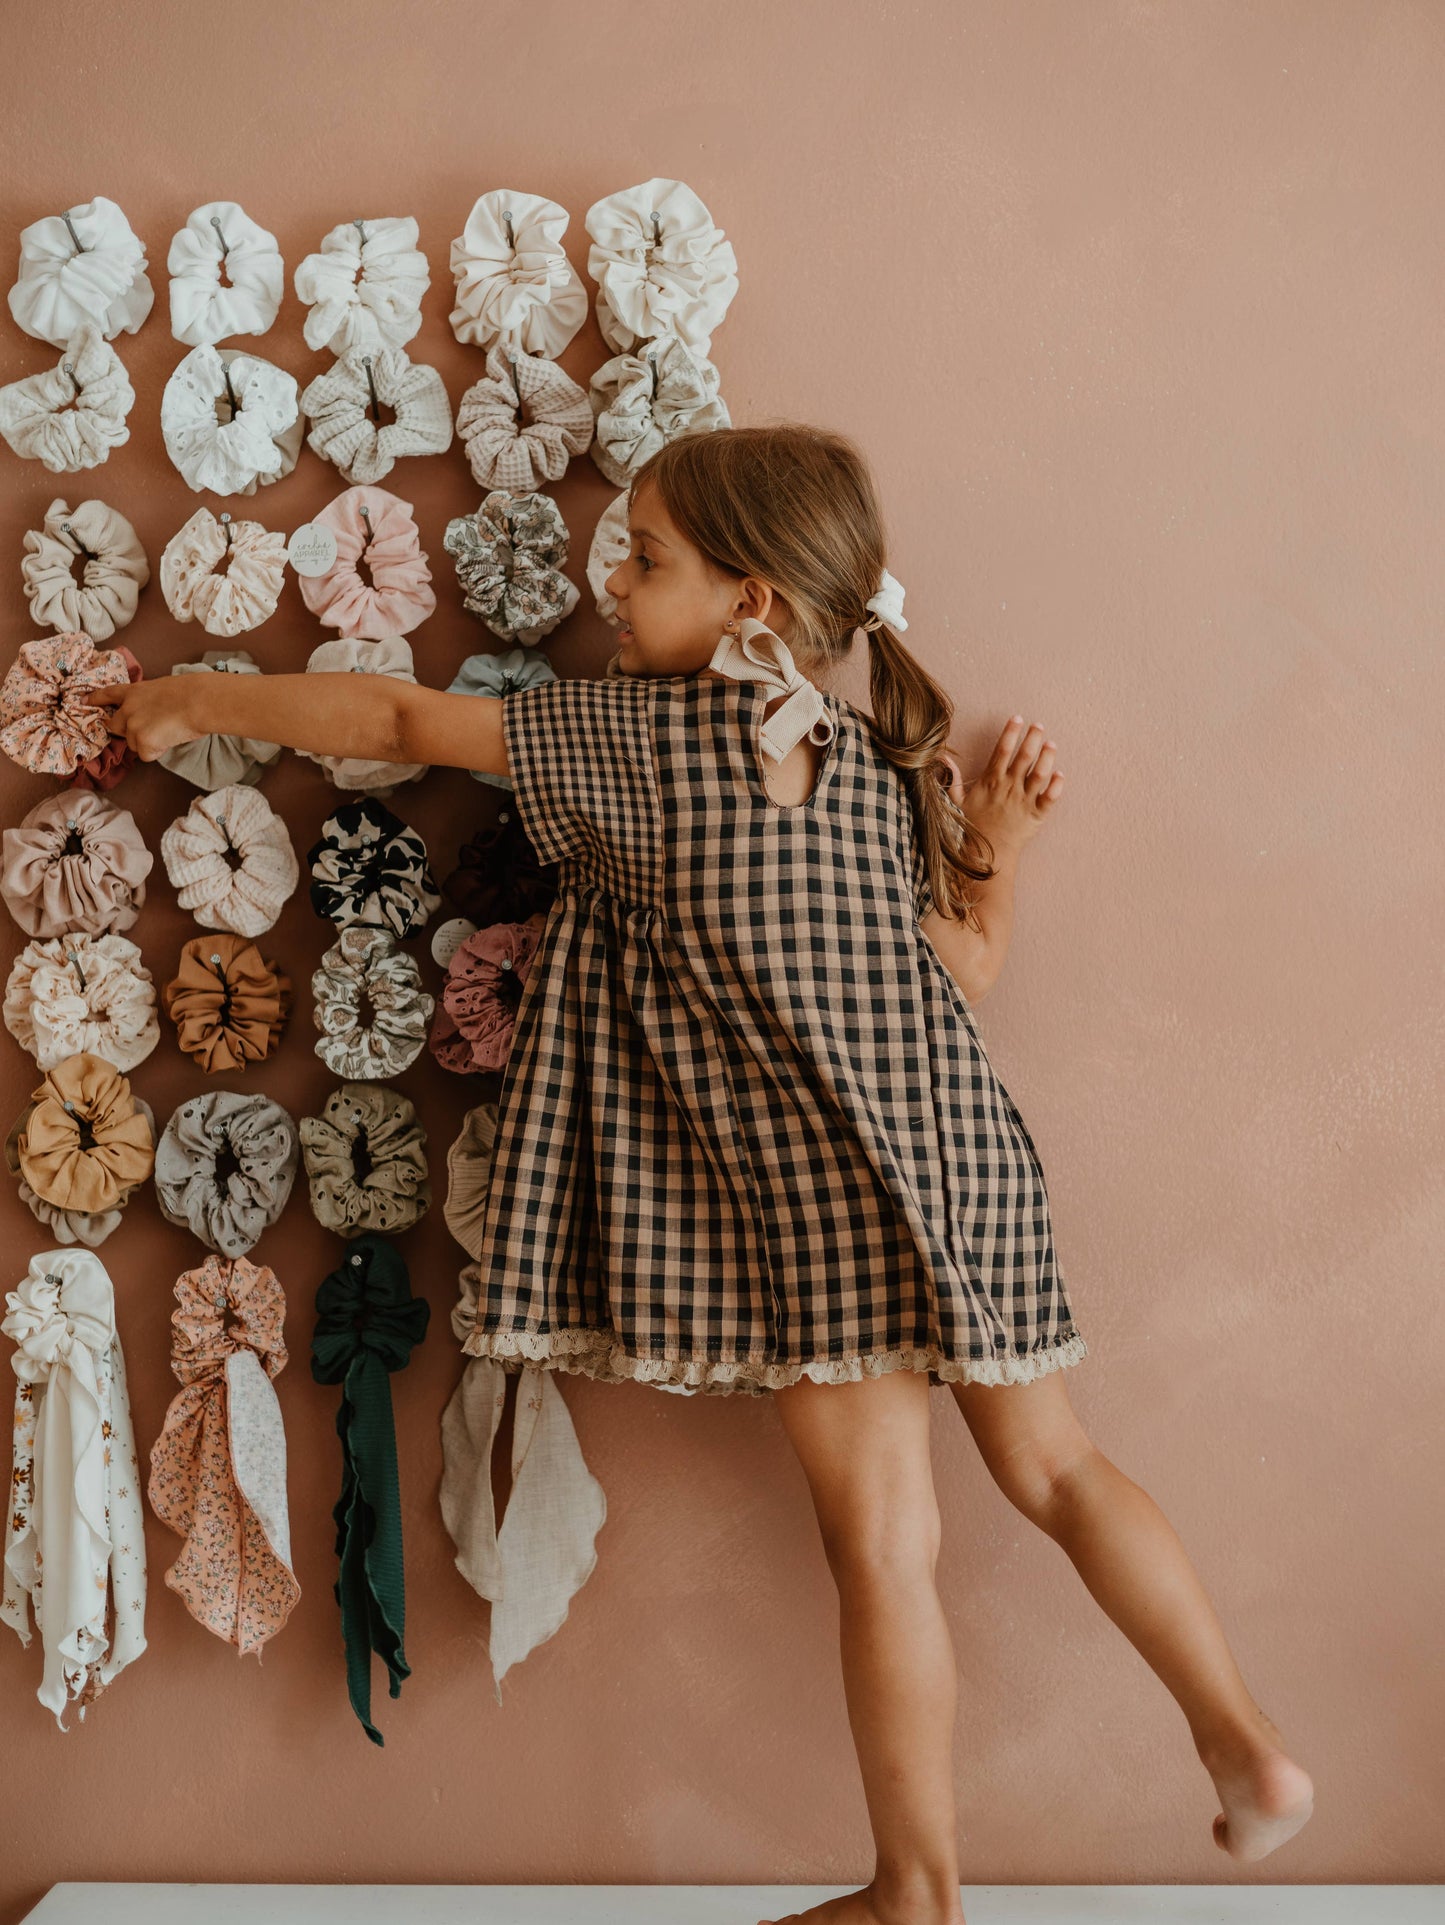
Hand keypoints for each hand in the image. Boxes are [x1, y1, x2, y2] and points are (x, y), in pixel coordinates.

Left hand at [80, 678, 203, 760]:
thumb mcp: (161, 688)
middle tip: (148, 729)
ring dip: (149, 742)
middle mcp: (127, 709)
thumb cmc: (190, 693)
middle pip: (114, 726)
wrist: (197, 701)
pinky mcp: (142, 742)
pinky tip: (171, 738)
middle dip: (127, 731)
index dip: (95, 699)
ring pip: (134, 744)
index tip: (83, 701)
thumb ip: (148, 701)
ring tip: (170, 730)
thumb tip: (151, 715)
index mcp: (133, 691)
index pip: (108, 694)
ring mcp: (132, 726)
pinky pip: (147, 755)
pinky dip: (158, 751)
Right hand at [943, 715, 1063, 850]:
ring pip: (1039, 774)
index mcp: (991, 781)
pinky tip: (1061, 774)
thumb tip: (942, 758)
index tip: (1018, 718)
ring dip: (1047, 757)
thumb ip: (952, 779)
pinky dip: (1057, 786)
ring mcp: (1024, 801)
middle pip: (1024, 757)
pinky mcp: (1036, 816)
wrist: (986, 855)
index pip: (1002, 750)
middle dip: (1032, 738)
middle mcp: (1009, 788)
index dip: (1011, 732)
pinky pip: (1049, 798)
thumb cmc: (972, 828)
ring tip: (1051, 744)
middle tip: (1039, 725)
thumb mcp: (956, 802)